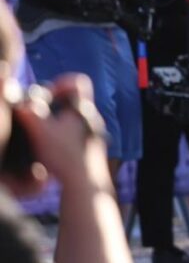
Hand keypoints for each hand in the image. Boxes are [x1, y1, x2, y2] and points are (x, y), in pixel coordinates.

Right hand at [7, 74, 108, 195]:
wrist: (84, 181)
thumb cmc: (65, 154)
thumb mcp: (41, 130)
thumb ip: (29, 113)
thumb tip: (20, 101)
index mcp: (83, 108)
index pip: (79, 81)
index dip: (61, 82)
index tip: (49, 96)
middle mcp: (91, 117)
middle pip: (73, 100)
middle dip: (54, 105)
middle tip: (39, 115)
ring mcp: (93, 132)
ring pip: (73, 118)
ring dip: (57, 121)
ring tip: (42, 132)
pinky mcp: (90, 146)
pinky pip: (75, 133)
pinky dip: (62, 135)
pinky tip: (50, 147)